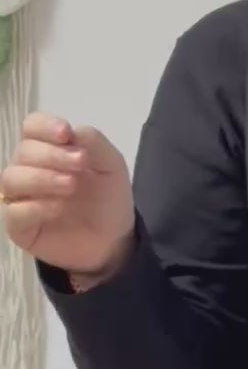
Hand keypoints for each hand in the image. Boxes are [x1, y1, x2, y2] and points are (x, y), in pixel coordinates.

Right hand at [1, 116, 134, 280]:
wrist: (115, 241)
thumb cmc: (108, 199)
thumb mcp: (110, 164)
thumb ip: (92, 141)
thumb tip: (69, 132)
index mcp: (47, 148)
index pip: (32, 127)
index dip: (44, 127)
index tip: (66, 134)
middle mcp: (29, 169)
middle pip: (23, 151)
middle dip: (52, 155)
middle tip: (80, 164)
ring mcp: (21, 198)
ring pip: (12, 178)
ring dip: (42, 178)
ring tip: (71, 185)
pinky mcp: (20, 227)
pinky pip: (15, 212)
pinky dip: (35, 207)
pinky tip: (59, 209)